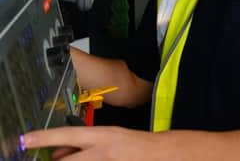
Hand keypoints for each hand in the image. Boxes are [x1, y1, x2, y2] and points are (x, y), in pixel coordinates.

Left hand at [23, 126, 159, 160]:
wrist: (160, 154)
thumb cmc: (136, 145)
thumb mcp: (109, 137)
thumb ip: (84, 143)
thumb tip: (59, 151)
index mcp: (102, 136)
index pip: (67, 134)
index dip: (44, 137)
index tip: (26, 140)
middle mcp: (102, 151)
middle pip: (65, 160)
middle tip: (58, 158)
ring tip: (89, 157)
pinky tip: (99, 160)